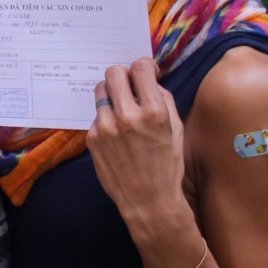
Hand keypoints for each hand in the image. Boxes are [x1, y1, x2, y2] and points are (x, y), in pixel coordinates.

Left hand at [86, 58, 189, 229]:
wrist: (149, 201)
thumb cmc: (167, 165)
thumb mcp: (175, 128)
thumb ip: (162, 98)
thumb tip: (149, 78)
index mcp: (153, 112)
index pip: (140, 68)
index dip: (144, 66)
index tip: (146, 72)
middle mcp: (127, 116)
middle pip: (113, 73)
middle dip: (124, 76)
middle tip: (130, 86)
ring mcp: (105, 127)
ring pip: (101, 91)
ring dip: (113, 95)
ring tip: (123, 110)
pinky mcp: (92, 138)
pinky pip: (97, 115)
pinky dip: (106, 118)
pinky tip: (117, 134)